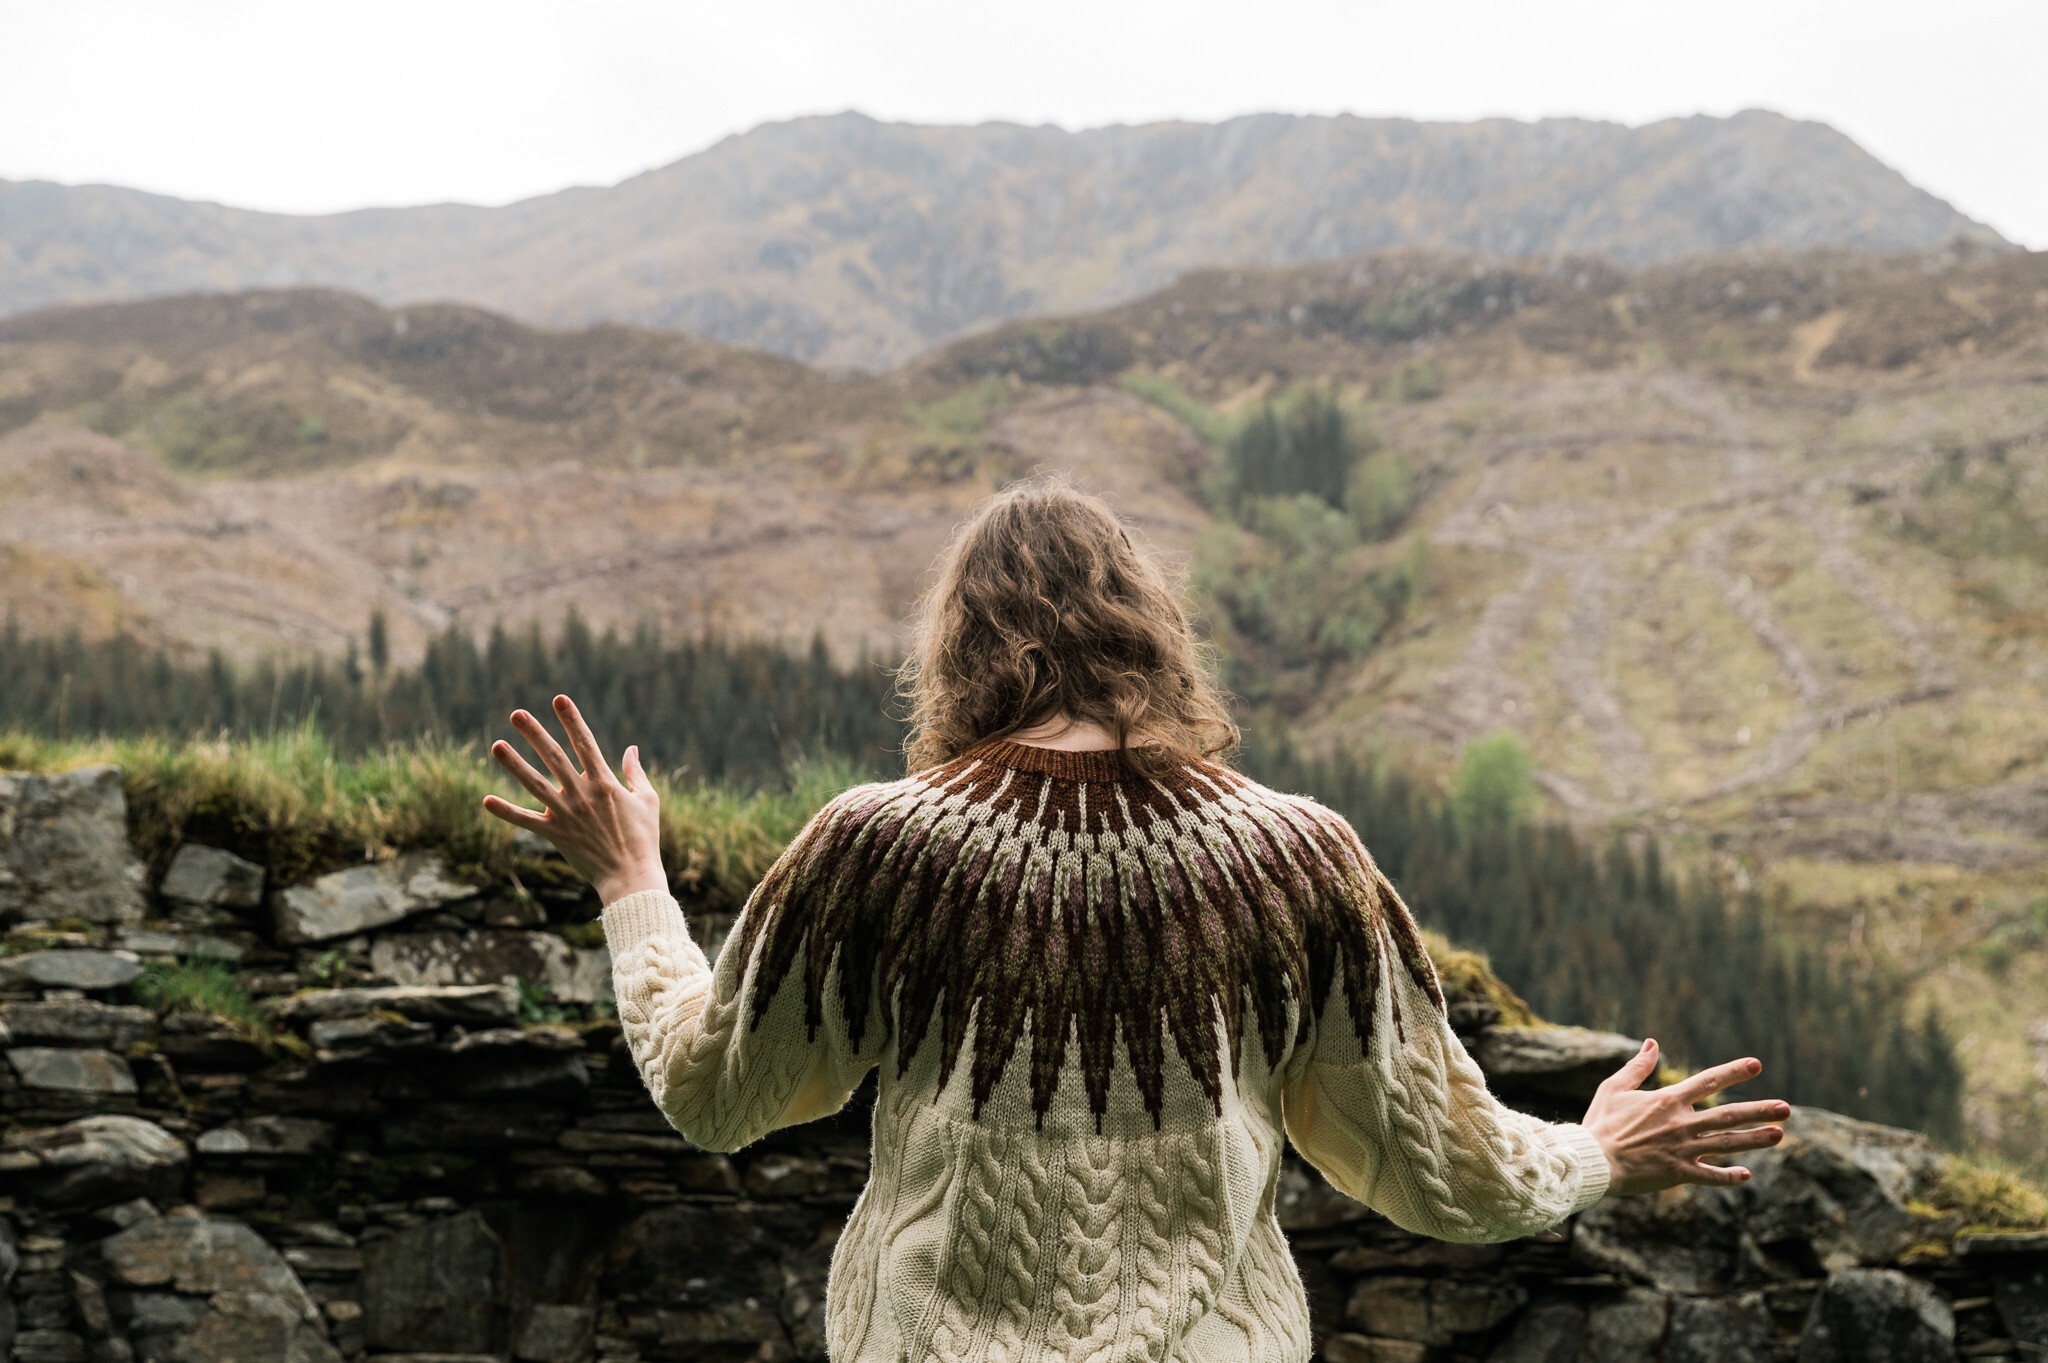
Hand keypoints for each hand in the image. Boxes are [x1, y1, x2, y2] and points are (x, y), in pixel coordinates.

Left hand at [481, 695, 666, 903]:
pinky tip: (486, 800)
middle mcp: (583, 794)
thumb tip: (631, 748)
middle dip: (535, 733)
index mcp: (605, 782)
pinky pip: (526, 821)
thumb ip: (636, 773)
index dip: (572, 719)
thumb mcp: (647, 800)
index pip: (585, 743)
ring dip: (514, 764)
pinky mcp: (556, 834)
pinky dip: (506, 812)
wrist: (632, 876)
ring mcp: (567, 814)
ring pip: (536, 784)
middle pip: (555, 757)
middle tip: (516, 713)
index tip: (558, 698)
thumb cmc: (644, 838)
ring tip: (495, 744)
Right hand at [1580, 1039, 1788, 1196]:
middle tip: (1786, 1108)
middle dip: (1759, 1111)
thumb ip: (1637, 1067)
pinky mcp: (1678, 1173)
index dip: (1733, 1072)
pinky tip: (1747, 1175)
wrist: (1592, 1160)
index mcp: (1668, 1101)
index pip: (1708, 1081)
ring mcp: (1682, 1149)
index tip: (1756, 1065)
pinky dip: (1728, 1177)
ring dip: (1755, 1139)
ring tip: (1779, 1134)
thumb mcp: (1614, 1088)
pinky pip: (1709, 1176)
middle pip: (1728, 1115)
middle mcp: (1681, 1123)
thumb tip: (1652, 1043)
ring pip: (1727, 1144)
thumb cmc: (1601, 1123)